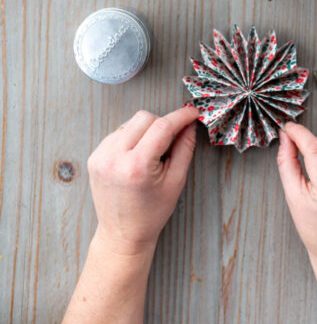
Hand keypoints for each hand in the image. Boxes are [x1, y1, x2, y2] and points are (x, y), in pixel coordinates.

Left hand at [87, 106, 198, 256]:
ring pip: (130, 123)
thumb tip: (190, 124)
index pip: (162, 127)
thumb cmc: (151, 213)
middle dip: (161, 124)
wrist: (122, 235)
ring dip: (145, 131)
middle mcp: (114, 157)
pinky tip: (136, 157)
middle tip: (169, 142)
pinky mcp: (94, 157)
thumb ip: (185, 148)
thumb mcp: (176, 181)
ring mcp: (101, 156)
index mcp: (137, 166)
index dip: (180, 116)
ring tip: (150, 154)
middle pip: (144, 118)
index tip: (192, 112)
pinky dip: (131, 138)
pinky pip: (118, 133)